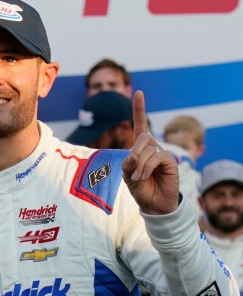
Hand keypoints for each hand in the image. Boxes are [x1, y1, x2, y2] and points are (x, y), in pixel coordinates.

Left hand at [121, 91, 178, 214]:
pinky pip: (157, 156)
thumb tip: (134, 155)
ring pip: (148, 149)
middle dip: (135, 152)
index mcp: (140, 147)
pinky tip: (145, 177)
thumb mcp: (126, 174)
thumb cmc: (139, 187)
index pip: (141, 123)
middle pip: (142, 136)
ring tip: (139, 178)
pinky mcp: (170, 161)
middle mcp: (152, 147)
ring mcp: (162, 153)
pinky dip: (147, 167)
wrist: (152, 203)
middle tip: (133, 170)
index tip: (138, 92)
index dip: (139, 109)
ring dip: (140, 165)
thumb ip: (127, 163)